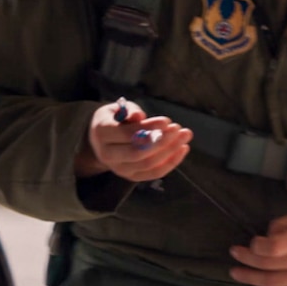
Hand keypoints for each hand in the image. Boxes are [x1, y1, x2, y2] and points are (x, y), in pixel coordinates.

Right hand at [76, 99, 192, 181]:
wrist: (102, 139)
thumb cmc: (115, 119)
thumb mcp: (117, 108)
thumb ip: (129, 111)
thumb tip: (139, 116)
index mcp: (102, 133)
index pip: (127, 134)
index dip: (149, 128)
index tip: (167, 121)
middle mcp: (107, 155)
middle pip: (138, 153)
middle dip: (162, 141)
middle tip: (178, 129)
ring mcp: (119, 169)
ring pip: (148, 164)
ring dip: (170, 150)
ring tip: (184, 135)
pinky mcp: (131, 176)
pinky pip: (154, 173)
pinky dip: (171, 162)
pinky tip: (183, 148)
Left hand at [228, 211, 286, 285]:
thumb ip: (282, 225)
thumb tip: (264, 239)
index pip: (272, 248)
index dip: (256, 246)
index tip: (251, 242)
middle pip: (268, 265)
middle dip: (246, 259)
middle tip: (234, 254)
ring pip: (272, 282)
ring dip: (250, 278)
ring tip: (235, 273)